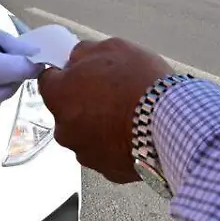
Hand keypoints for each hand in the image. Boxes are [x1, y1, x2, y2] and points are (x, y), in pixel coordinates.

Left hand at [38, 38, 172, 183]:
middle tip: (112, 93)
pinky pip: (106, 154)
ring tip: (129, 115)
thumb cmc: (139, 82)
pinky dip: (115, 145)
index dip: (66, 74)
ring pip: (86, 135)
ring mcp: (85, 154)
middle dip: (83, 102)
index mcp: (60, 96)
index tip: (82, 73)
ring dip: (99, 126)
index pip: (48, 81)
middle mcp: (65, 130)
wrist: (171, 124)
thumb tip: (75, 59)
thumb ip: (84, 52)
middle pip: (67, 111)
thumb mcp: (112, 48)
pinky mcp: (107, 172)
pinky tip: (135, 134)